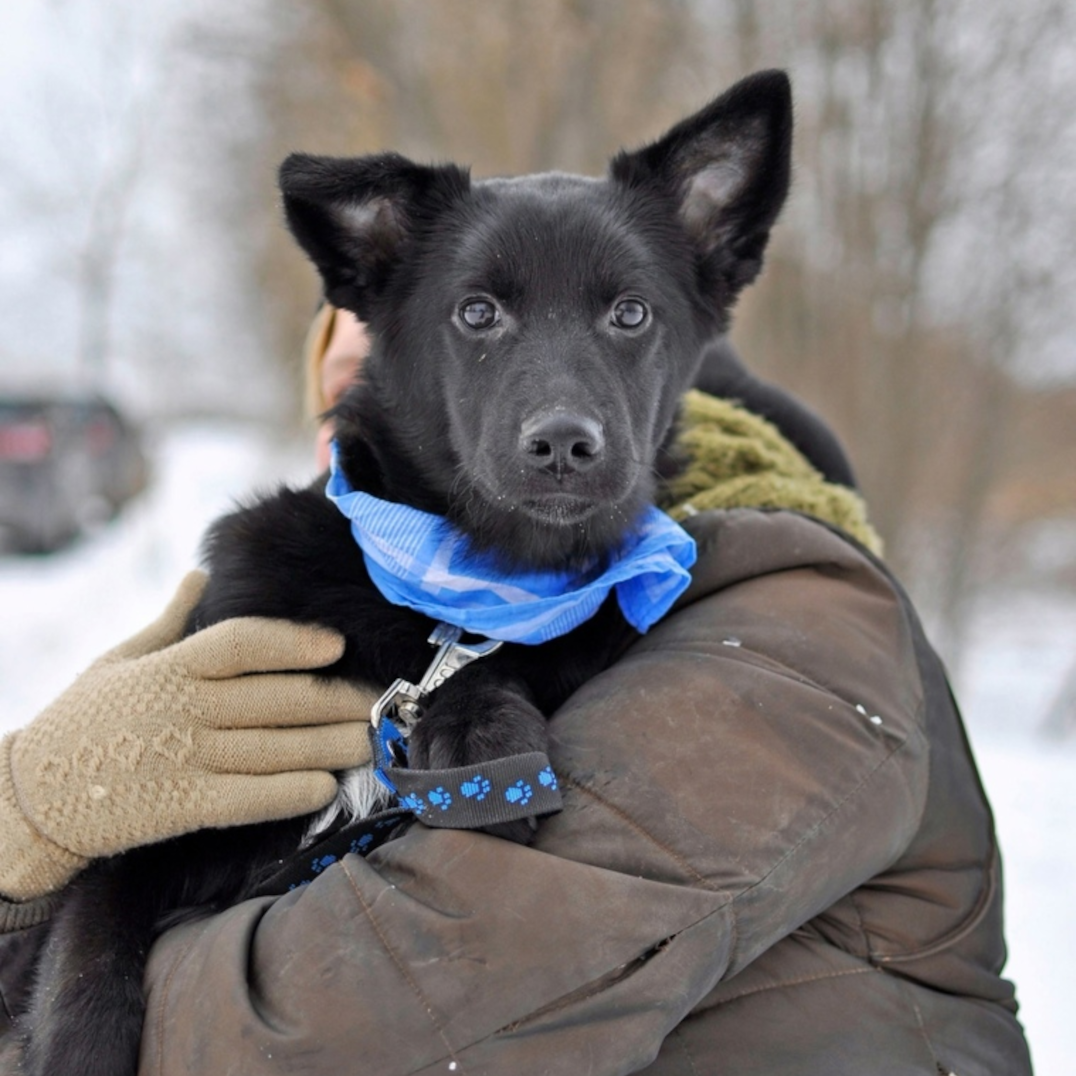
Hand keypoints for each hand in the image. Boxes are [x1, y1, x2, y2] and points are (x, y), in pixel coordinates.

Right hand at [0, 571, 375, 900]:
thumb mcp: (118, 660)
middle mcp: (182, 708)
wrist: (28, 799)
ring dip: (330, 745)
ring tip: (370, 740)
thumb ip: (169, 620)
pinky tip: (325, 787)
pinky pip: (247, 798)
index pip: (242, 643)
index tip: (337, 644)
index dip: (294, 641)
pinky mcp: (180, 807)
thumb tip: (202, 575)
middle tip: (381, 698)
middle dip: (337, 698)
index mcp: (171, 666)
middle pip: (276, 698)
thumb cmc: (82, 721)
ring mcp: (183, 758)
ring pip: (274, 749)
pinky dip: (290, 792)